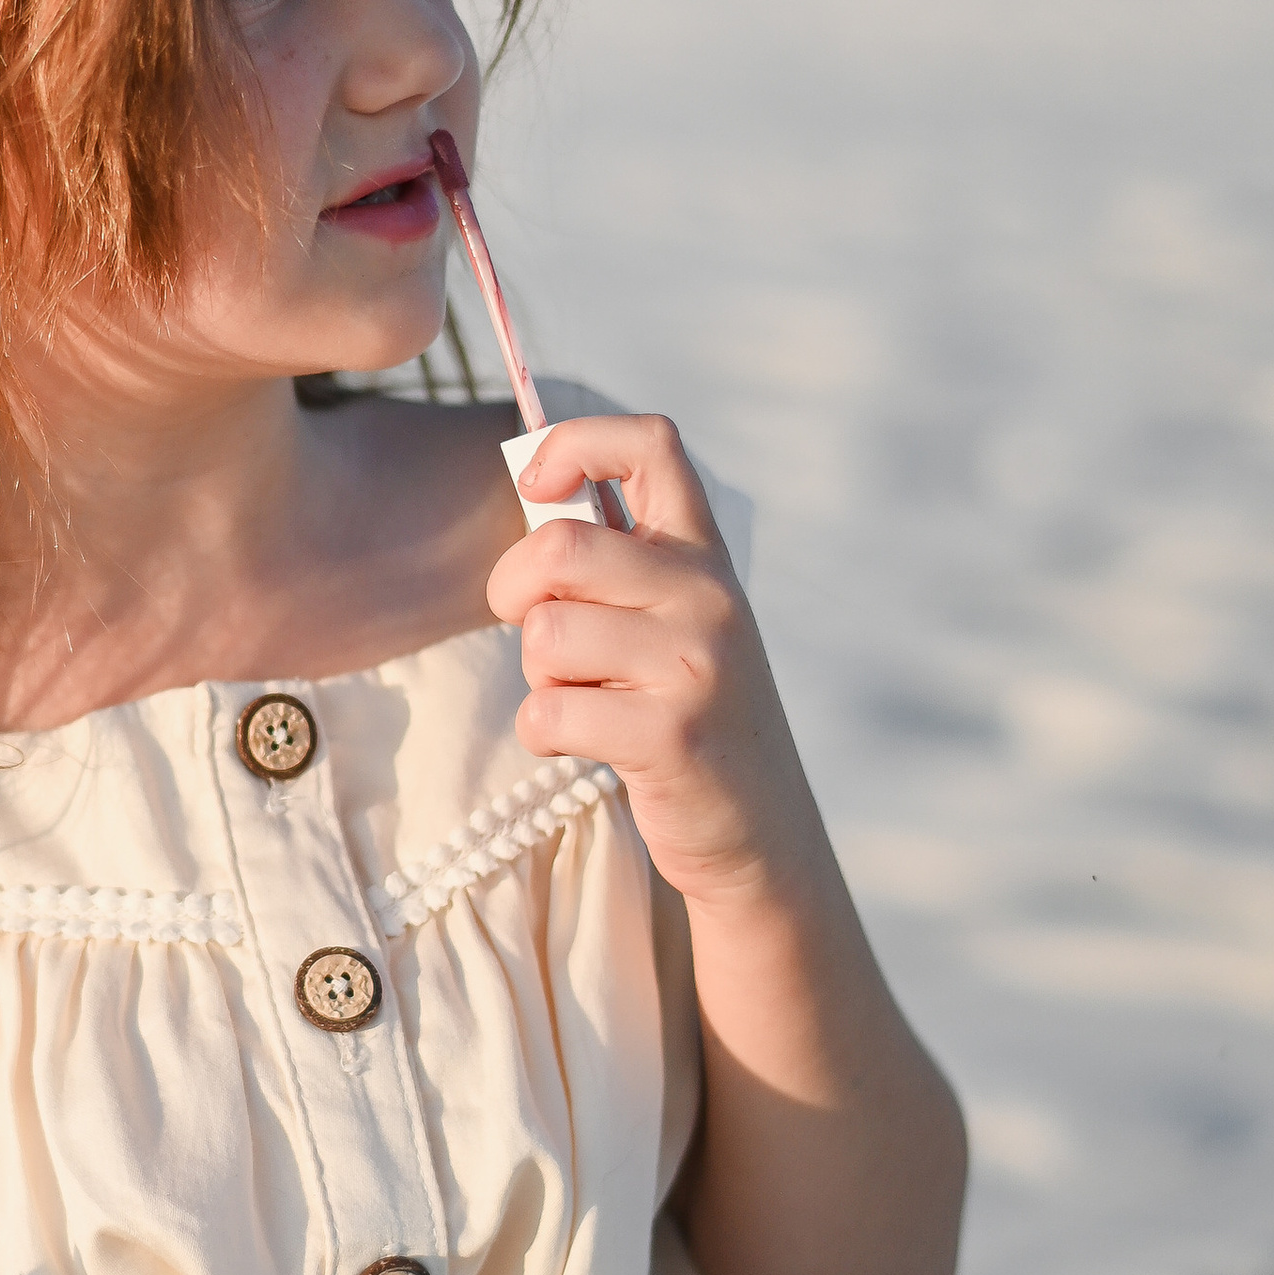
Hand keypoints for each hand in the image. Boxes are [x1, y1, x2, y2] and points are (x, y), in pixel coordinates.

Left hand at [486, 413, 830, 912]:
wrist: (759, 830)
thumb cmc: (688, 712)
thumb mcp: (676, 619)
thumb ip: (618, 559)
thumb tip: (533, 489)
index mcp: (704, 554)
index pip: (650, 444)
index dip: (576, 444)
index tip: (537, 486)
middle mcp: (709, 596)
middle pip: (560, 547)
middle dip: (514, 589)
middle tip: (532, 625)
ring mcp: (695, 664)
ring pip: (545, 635)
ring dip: (540, 676)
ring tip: (590, 697)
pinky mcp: (670, 734)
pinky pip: (548, 712)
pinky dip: (545, 733)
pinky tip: (588, 743)